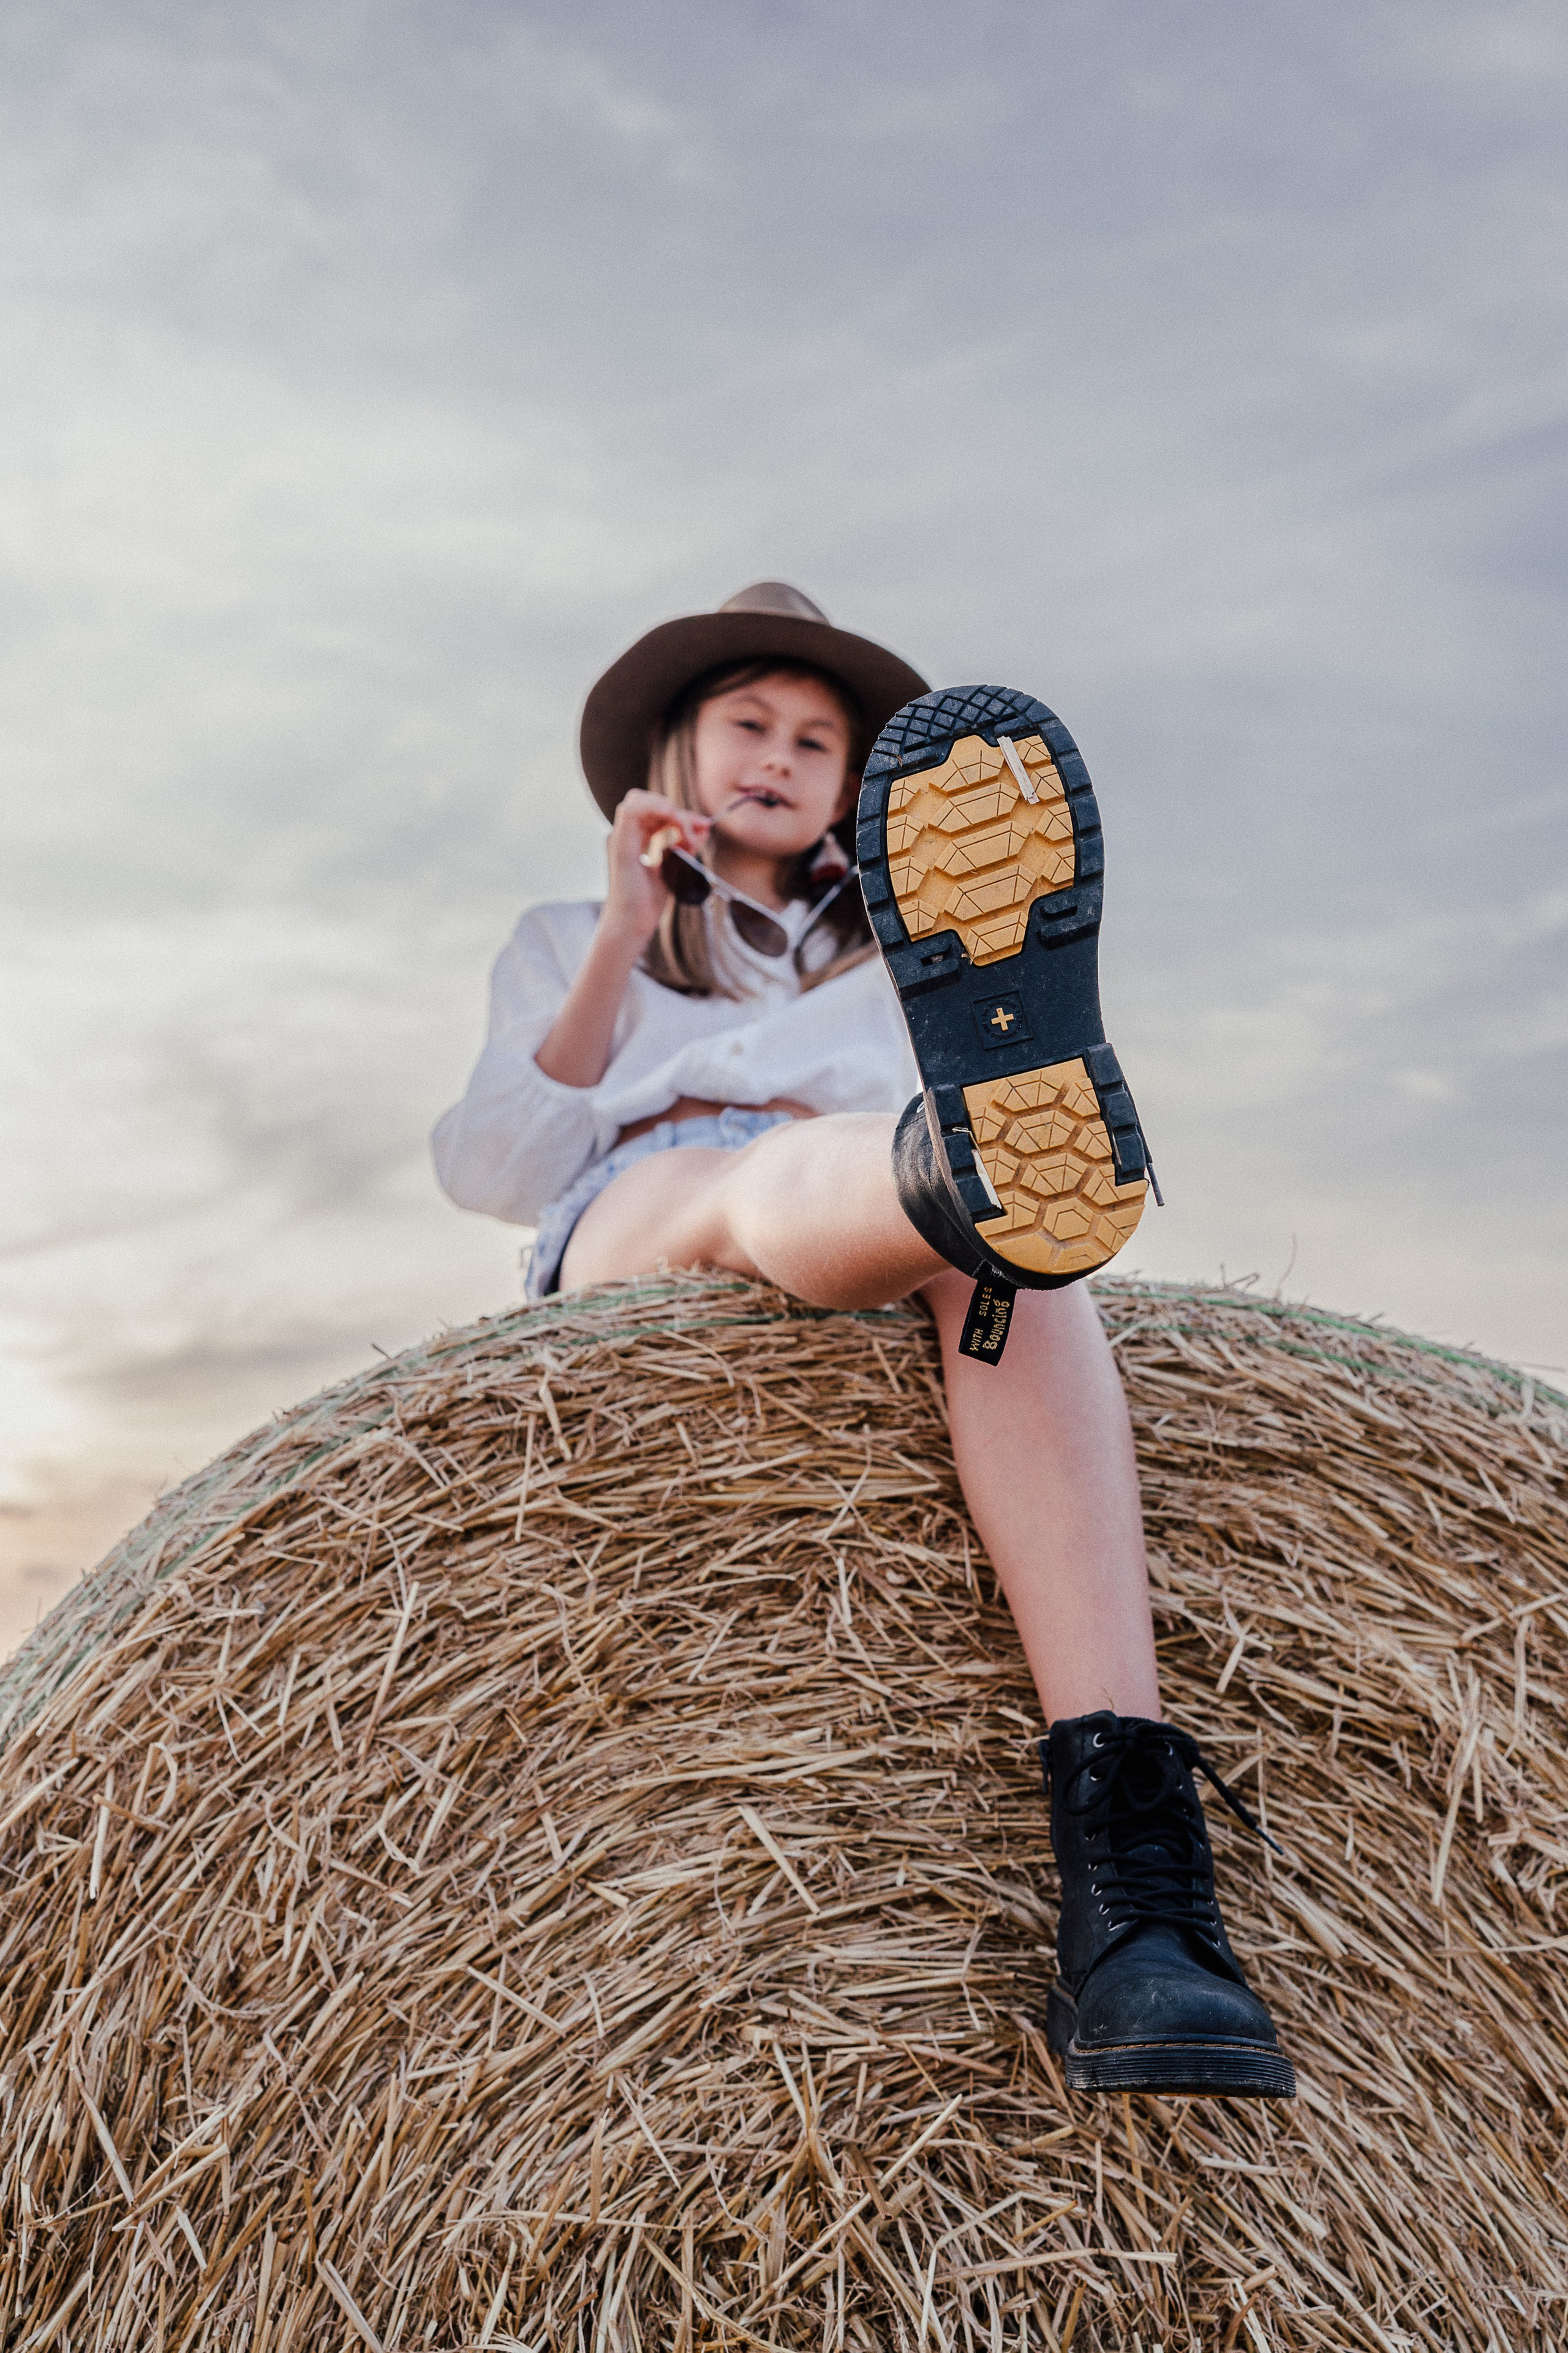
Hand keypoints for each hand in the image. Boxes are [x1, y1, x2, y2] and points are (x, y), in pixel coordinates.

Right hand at [601, 790, 712, 945]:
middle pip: (650, 802)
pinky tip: (672, 817)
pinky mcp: (621, 847)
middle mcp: (626, 836)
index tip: (703, 826)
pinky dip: (653, 808)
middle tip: (696, 833)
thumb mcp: (674, 868)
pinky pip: (631, 812)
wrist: (632, 926)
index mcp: (636, 840)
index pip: (657, 811)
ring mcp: (621, 839)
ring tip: (685, 836)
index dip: (681, 813)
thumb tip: (704, 826)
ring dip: (669, 811)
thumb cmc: (647, 904)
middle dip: (677, 811)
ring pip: (639, 801)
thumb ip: (686, 847)